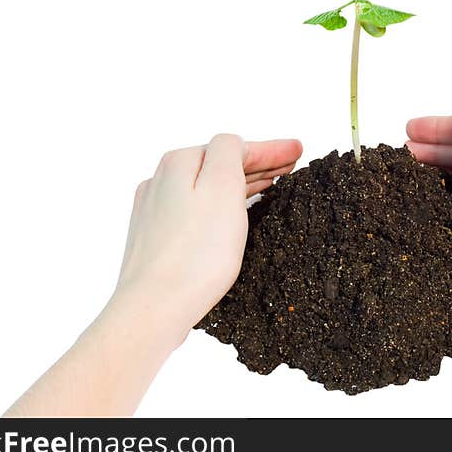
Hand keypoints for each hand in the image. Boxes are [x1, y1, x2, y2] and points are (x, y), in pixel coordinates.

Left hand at [113, 134, 302, 345]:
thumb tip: (232, 144)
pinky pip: (195, 211)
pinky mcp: (156, 240)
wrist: (154, 307)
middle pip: (218, 164)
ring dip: (240, 184)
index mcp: (179, 163)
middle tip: (290, 167)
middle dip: (257, 164)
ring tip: (270, 187)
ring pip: (206, 188)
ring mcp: (155, 211)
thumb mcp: (223, 187)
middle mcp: (160, 182)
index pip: (233, 146)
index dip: (270, 149)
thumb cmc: (196, 253)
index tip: (296, 151)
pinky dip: (220, 206)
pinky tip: (233, 216)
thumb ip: (230, 152)